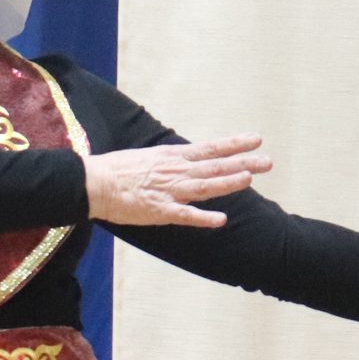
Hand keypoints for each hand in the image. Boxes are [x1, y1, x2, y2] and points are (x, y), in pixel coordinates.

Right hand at [84, 134, 271, 228]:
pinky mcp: (158, 210)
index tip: (256, 138)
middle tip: (268, 161)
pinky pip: (184, 214)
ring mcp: (168, 191)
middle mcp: (175, 171)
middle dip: (243, 162)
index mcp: (172, 157)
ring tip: (249, 178)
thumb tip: (186, 160)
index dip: (234, 144)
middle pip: (215, 166)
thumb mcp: (147, 157)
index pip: (210, 148)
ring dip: (228, 182)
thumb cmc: (115, 170)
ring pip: (204, 186)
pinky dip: (203, 218)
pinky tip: (220, 221)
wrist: (90, 183)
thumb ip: (169, 161)